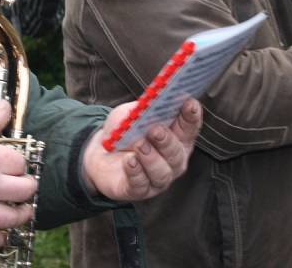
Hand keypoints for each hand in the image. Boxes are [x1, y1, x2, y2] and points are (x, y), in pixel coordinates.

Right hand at [0, 100, 37, 247]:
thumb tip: (5, 106)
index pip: (21, 163)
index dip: (19, 163)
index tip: (14, 164)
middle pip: (26, 189)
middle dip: (27, 185)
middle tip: (23, 184)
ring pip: (15, 217)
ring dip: (22, 212)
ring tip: (21, 208)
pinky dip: (0, 237)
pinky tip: (1, 231)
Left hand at [80, 98, 201, 200]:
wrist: (100, 153)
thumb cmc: (123, 132)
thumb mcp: (131, 114)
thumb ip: (143, 109)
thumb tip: (153, 101)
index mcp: (176, 138)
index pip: (189, 128)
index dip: (191, 116)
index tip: (190, 103)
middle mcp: (172, 161)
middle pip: (177, 153)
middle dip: (167, 141)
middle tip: (156, 130)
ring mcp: (157, 178)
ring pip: (162, 172)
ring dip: (151, 158)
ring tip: (139, 144)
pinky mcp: (138, 190)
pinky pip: (140, 184)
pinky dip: (135, 172)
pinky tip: (129, 161)